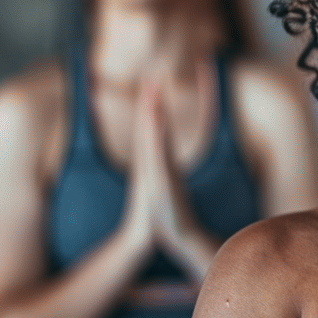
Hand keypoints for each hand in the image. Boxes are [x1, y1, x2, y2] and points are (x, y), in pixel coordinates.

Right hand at [122, 75, 206, 255]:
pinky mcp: (157, 178)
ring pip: (150, 136)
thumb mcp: (168, 195)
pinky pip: (156, 151)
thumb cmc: (162, 220)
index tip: (151, 86)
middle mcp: (150, 164)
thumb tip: (170, 170)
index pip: (149, 131)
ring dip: (150, 112)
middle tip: (150, 77)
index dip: (149, 108)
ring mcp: (152, 170)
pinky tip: (159, 119)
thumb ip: (168, 180)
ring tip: (152, 90)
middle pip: (147, 127)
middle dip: (148, 102)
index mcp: (151, 165)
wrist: (154, 240)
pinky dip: (156, 134)